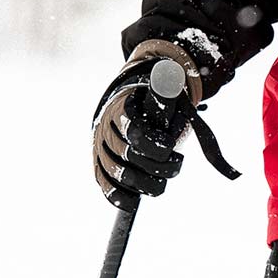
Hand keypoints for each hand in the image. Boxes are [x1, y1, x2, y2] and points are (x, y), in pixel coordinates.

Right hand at [92, 40, 201, 211]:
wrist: (130, 110)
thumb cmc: (151, 104)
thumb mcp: (160, 94)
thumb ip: (165, 89)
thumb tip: (171, 75)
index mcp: (122, 110)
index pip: (134, 130)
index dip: (154, 144)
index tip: (170, 147)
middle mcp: (105, 130)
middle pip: (129, 156)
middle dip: (158, 165)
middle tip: (176, 161)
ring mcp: (101, 150)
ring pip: (119, 175)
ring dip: (147, 183)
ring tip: (163, 179)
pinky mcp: (101, 167)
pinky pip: (106, 187)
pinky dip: (120, 197)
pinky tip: (134, 202)